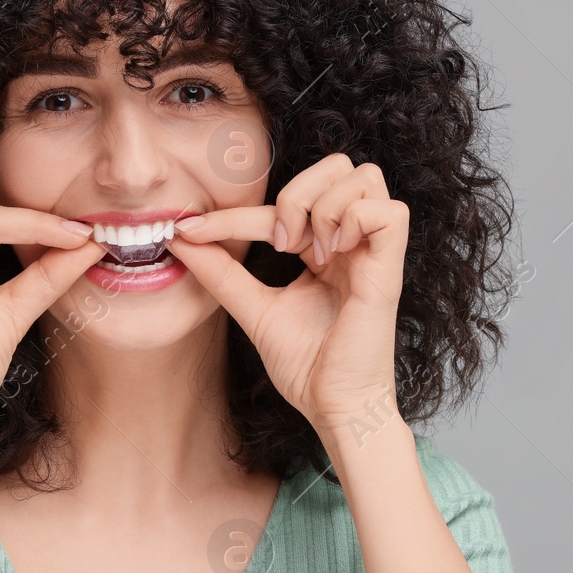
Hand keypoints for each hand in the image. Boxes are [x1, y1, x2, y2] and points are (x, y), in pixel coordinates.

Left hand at [163, 153, 407, 445]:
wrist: (332, 407)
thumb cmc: (305, 365)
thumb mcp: (253, 309)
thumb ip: (222, 273)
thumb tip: (181, 239)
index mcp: (323, 248)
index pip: (282, 204)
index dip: (234, 212)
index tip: (189, 230)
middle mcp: (351, 242)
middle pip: (340, 165)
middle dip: (298, 191)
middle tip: (280, 243)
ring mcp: (373, 252)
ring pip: (364, 175)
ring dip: (323, 207)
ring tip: (310, 254)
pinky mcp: (391, 268)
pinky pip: (390, 210)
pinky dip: (353, 221)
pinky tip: (332, 256)